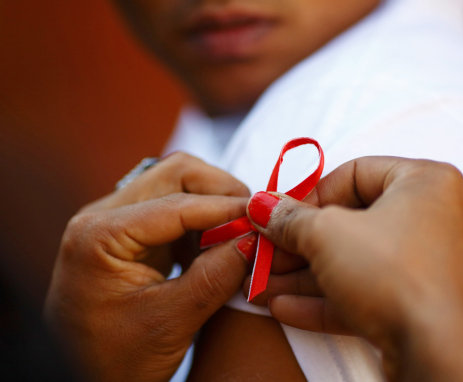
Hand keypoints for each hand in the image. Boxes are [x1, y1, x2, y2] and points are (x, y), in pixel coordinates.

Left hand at [44, 153, 253, 381]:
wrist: (81, 379)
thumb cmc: (112, 361)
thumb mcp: (168, 324)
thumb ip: (214, 277)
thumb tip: (254, 240)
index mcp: (99, 235)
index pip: (176, 204)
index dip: (226, 209)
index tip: (263, 219)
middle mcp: (104, 217)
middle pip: (175, 176)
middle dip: (220, 193)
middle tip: (252, 221)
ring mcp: (117, 222)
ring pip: (177, 187)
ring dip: (213, 206)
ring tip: (238, 237)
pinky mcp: (131, 235)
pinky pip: (174, 211)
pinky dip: (203, 223)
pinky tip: (218, 247)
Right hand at [246, 157, 462, 381]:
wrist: (441, 356)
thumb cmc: (391, 273)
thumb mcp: (327, 235)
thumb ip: (290, 218)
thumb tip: (263, 206)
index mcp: (426, 183)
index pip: (356, 173)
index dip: (310, 194)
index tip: (280, 216)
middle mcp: (437, 219)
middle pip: (354, 222)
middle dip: (300, 243)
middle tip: (266, 253)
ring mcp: (433, 266)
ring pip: (359, 262)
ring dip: (306, 275)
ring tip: (262, 285)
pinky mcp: (425, 307)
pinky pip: (372, 293)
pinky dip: (330, 298)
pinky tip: (285, 308)